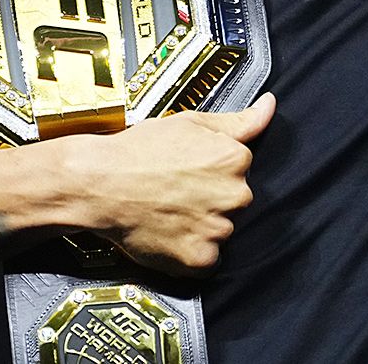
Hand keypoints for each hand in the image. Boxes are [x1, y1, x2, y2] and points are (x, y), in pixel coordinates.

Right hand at [68, 93, 274, 276]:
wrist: (98, 183)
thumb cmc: (138, 152)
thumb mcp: (191, 122)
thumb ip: (239, 120)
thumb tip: (269, 106)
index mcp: (236, 160)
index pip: (241, 169)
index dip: (213, 171)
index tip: (190, 171)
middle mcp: (235, 195)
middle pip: (234, 201)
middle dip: (212, 199)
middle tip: (177, 192)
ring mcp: (218, 229)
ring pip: (221, 230)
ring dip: (202, 225)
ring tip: (169, 211)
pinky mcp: (200, 259)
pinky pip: (207, 259)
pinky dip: (191, 251)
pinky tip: (170, 232)